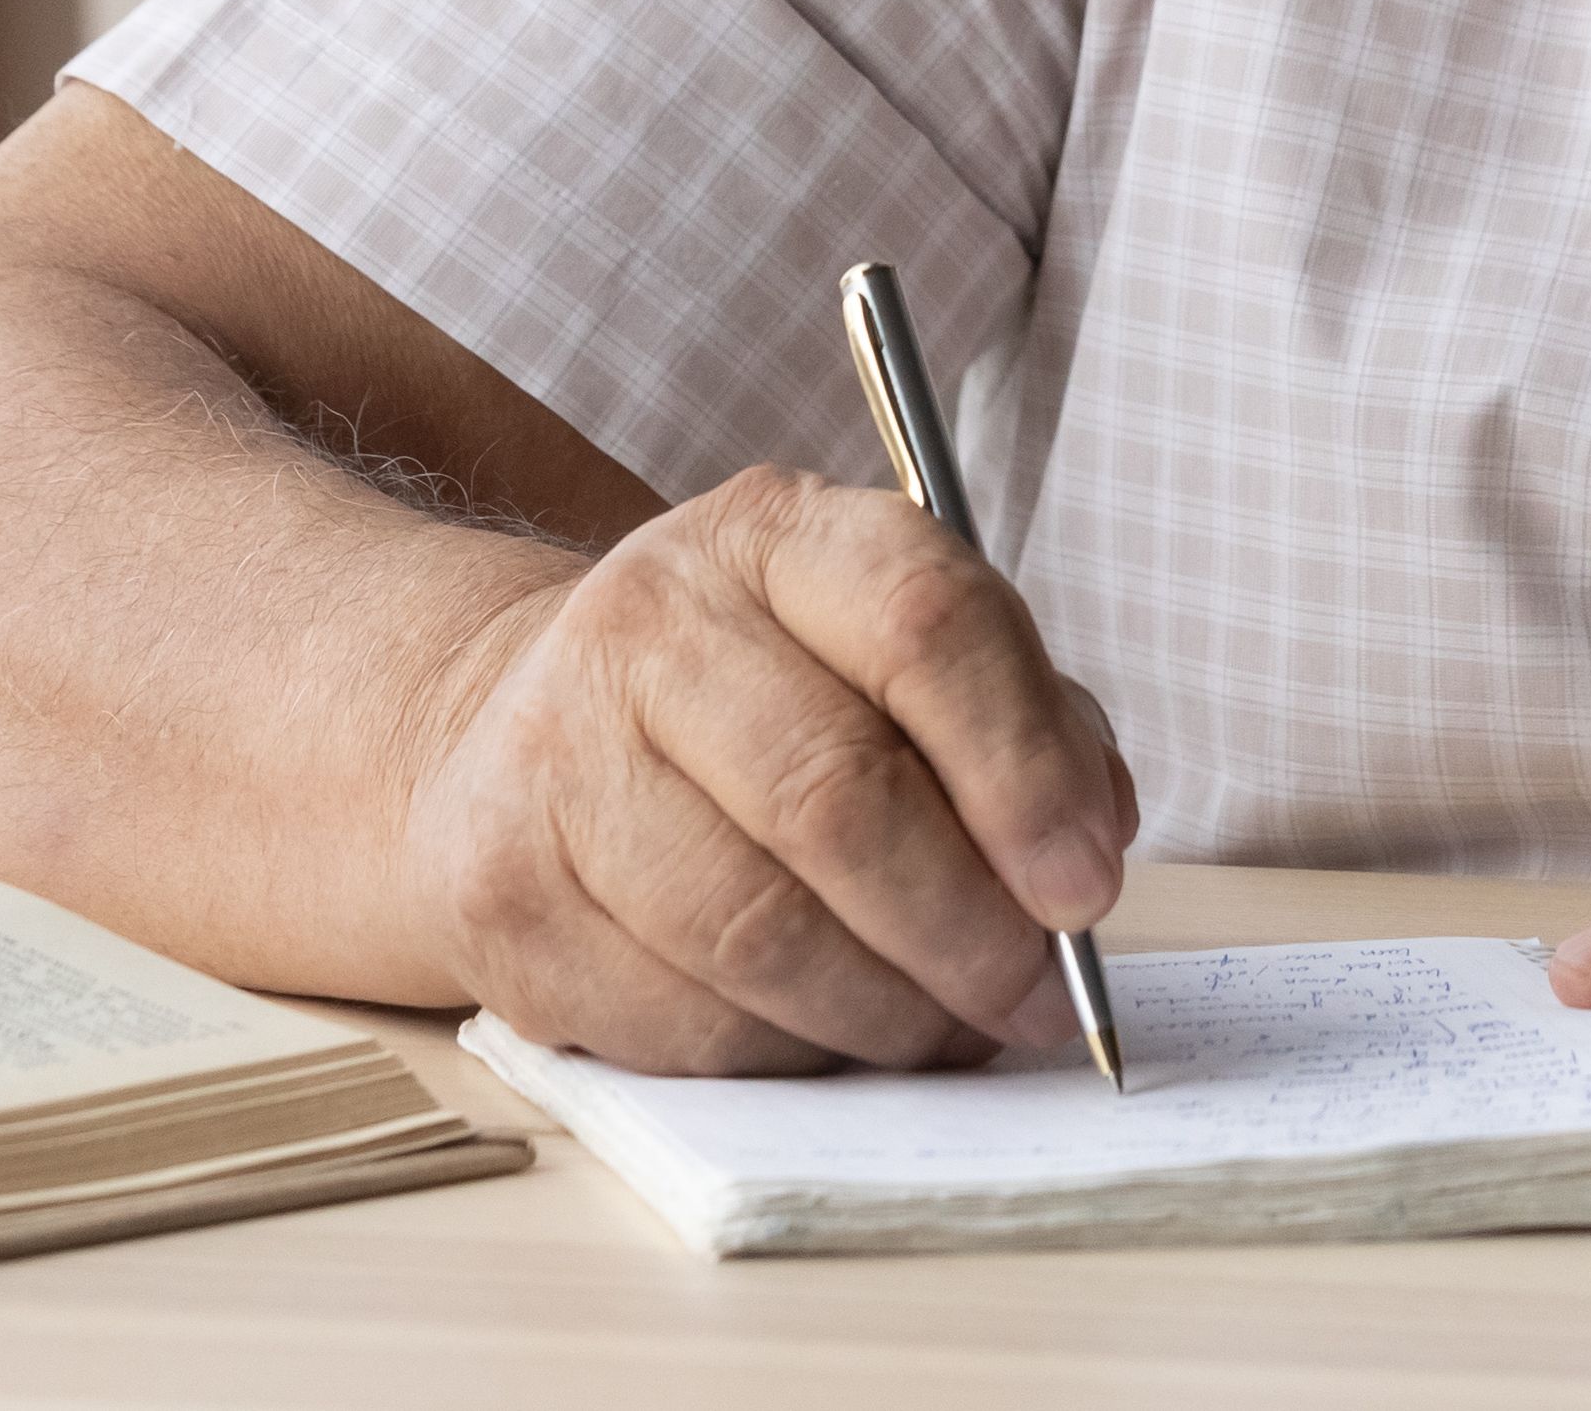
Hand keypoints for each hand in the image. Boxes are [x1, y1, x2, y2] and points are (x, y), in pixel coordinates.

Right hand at [403, 466, 1132, 1074]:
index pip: (924, 625)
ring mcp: (554, 758)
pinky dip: (788, 1053)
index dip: (1026, 769)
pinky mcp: (502, 897)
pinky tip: (829, 1034)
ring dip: (887, 1013)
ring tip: (947, 1029)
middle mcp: (647, 623)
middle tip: (1032, 995)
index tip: (1086, 886)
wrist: (517, 726)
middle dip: (968, 929)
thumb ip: (1021, 718)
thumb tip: (1088, 842)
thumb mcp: (889, 649)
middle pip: (838, 796)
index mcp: (774, 537)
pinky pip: (682, 1020)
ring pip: (760, 932)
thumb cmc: (759, 697)